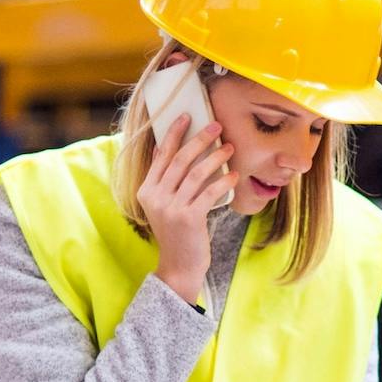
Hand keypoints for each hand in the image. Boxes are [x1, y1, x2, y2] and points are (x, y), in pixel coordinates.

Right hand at [139, 115, 235, 303]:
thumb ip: (161, 179)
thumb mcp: (163, 205)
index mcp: (146, 190)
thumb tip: (161, 147)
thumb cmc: (177, 233)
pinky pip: (209, 193)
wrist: (179, 266)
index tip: (186, 116)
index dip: (174, 133)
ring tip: (229, 148)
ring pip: (196, 174)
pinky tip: (234, 175)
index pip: (161, 155)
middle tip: (216, 126)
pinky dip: (223, 182)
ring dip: (215, 157)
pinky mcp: (188, 218)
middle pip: (180, 160)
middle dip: (199, 139)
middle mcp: (155, 197)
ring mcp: (171, 208)